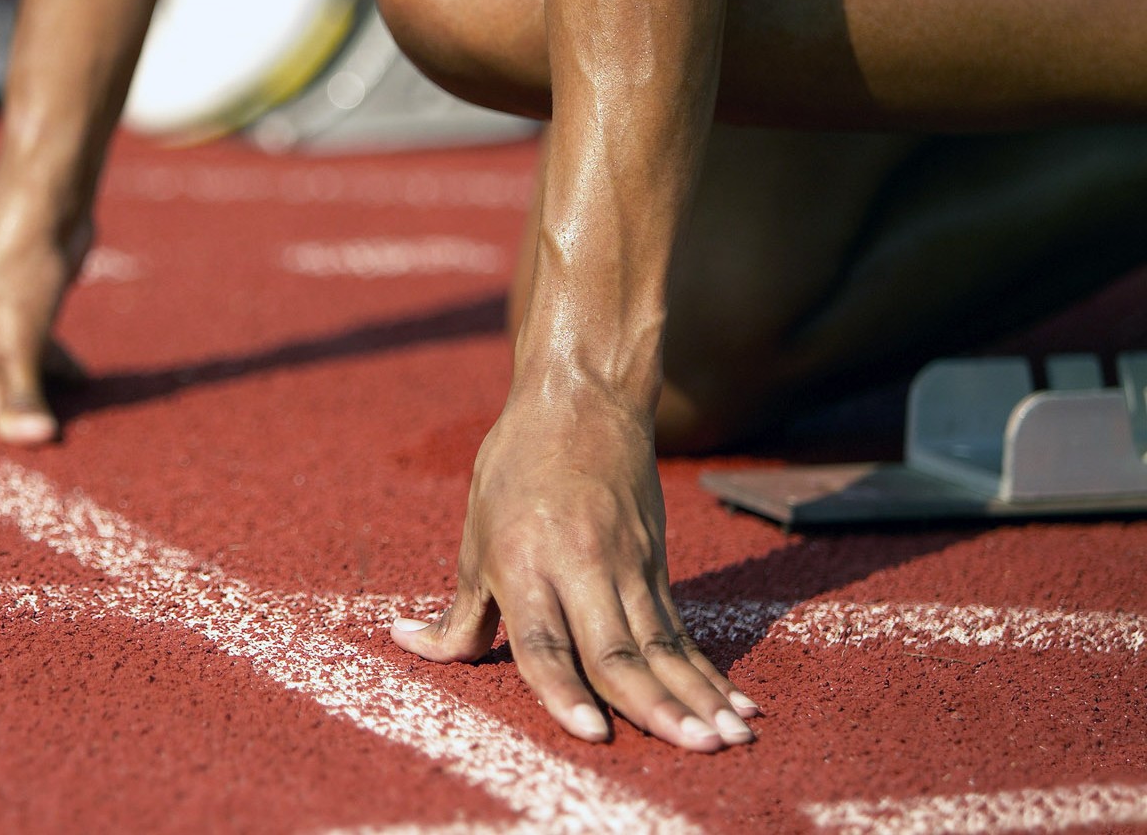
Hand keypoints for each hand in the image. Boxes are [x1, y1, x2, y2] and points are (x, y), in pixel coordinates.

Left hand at [392, 386, 759, 750]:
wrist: (582, 401)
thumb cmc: (513, 468)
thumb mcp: (474, 536)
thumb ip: (458, 611)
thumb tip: (412, 647)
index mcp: (524, 563)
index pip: (545, 642)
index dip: (565, 691)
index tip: (593, 734)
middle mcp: (581, 569)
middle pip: (617, 651)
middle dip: (655, 707)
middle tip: (693, 749)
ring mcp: (627, 568)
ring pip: (662, 646)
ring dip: (697, 698)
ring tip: (728, 740)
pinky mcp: (656, 567)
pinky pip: (681, 632)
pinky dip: (708, 673)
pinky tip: (737, 706)